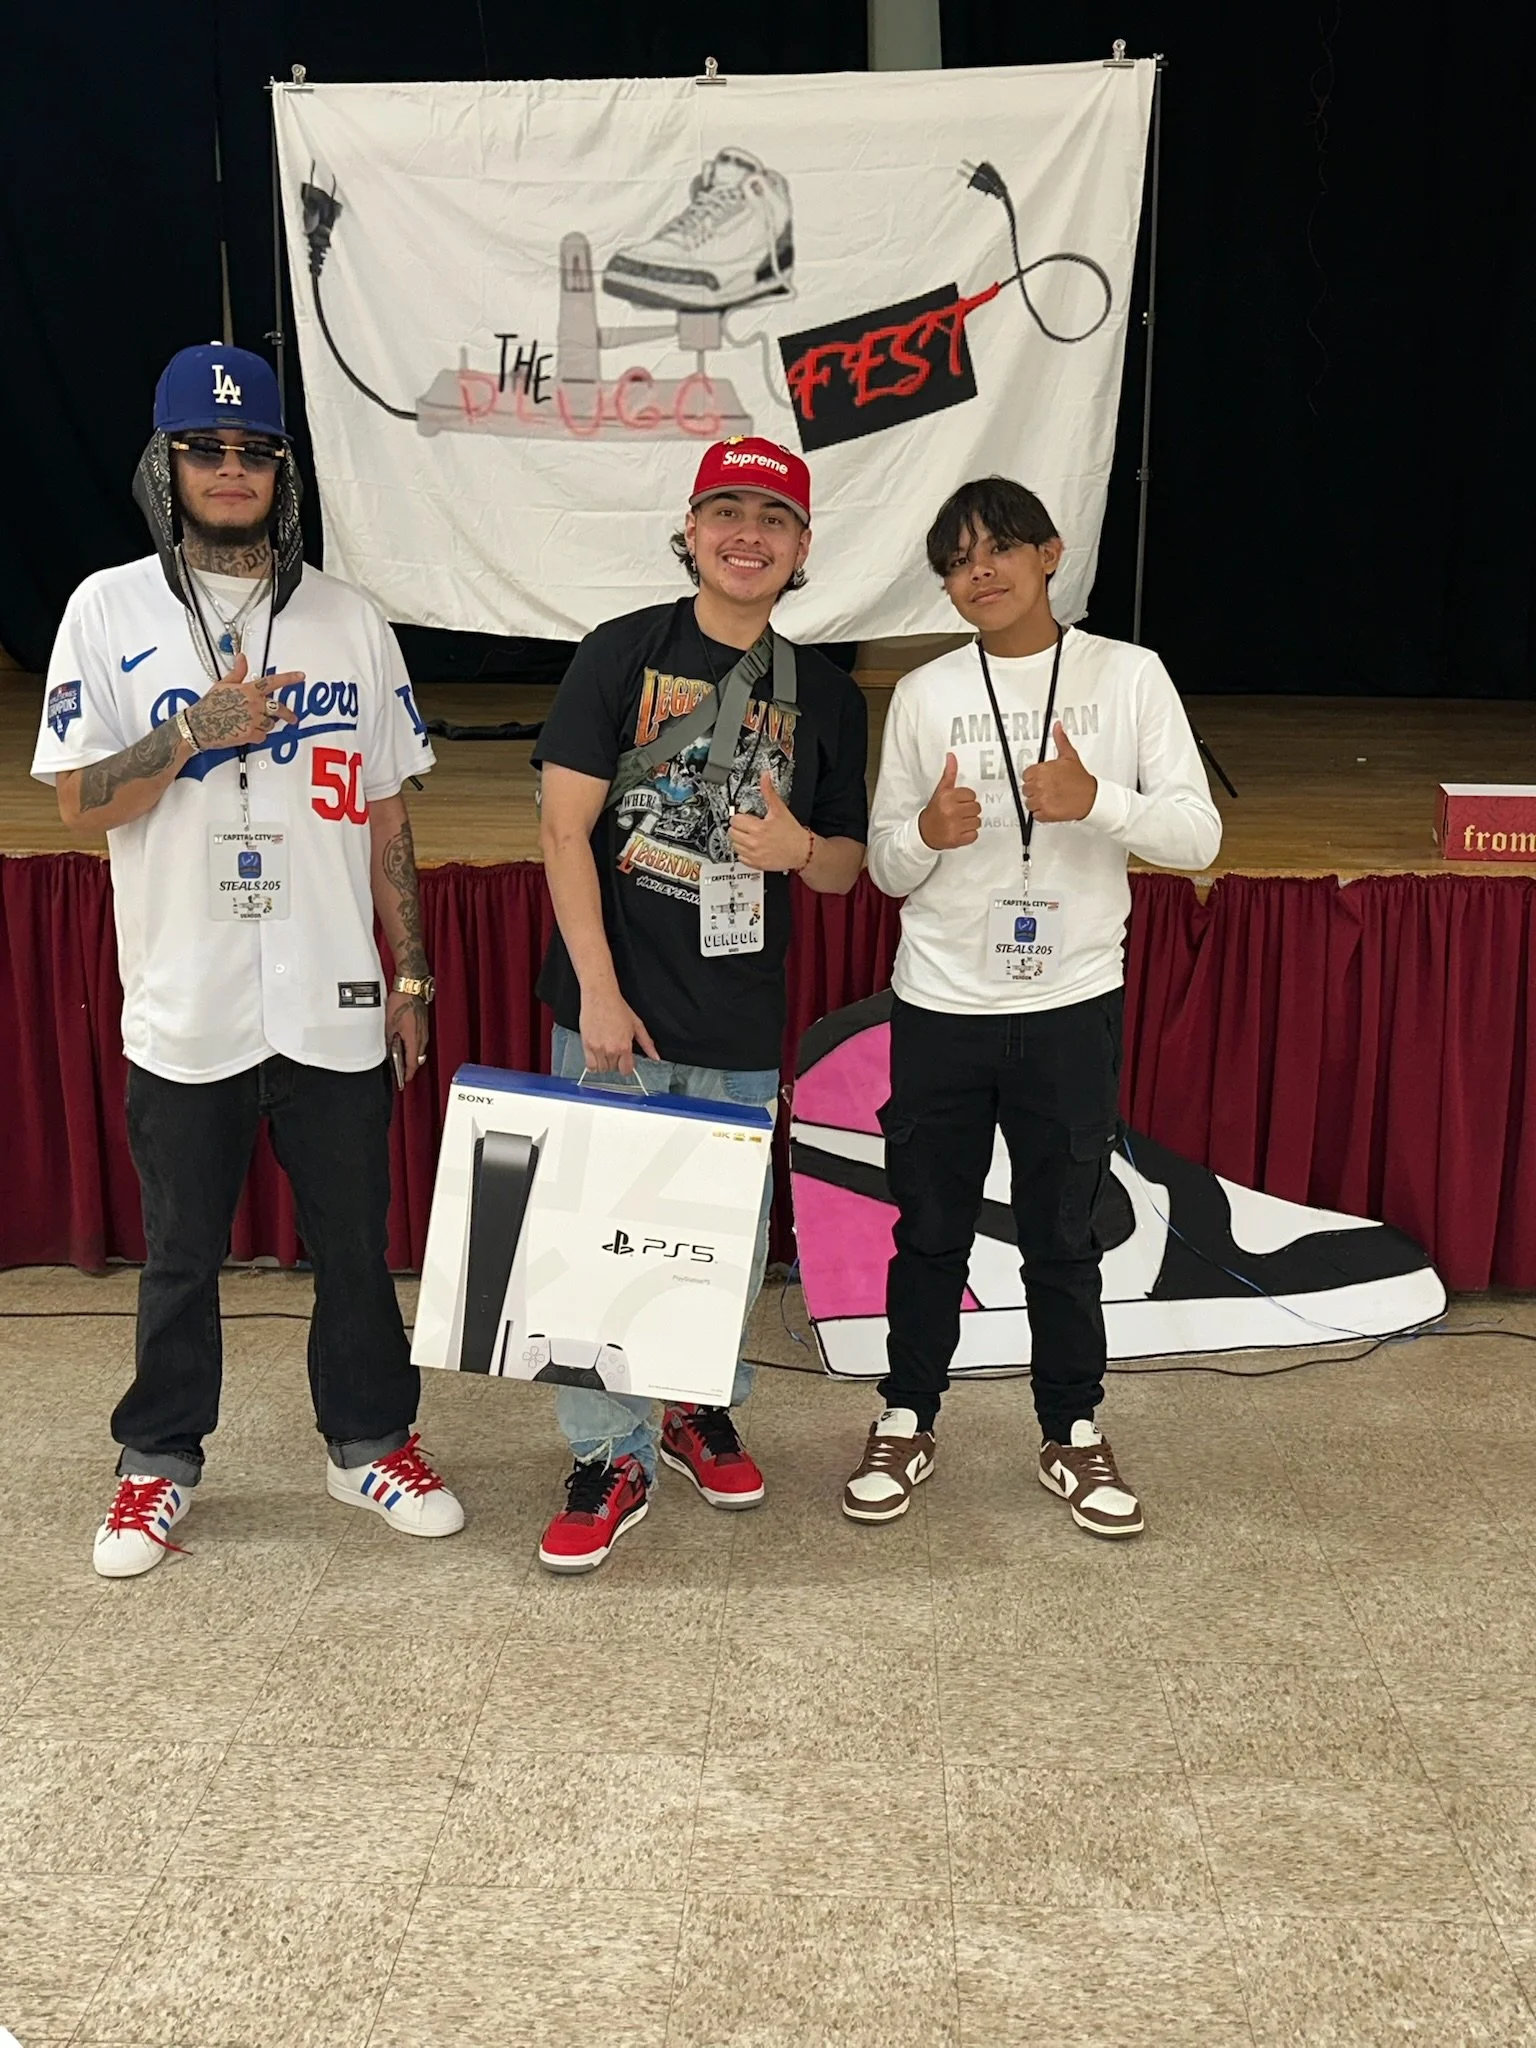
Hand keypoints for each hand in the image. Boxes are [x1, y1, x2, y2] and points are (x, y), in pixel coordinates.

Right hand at [185, 652, 301, 749]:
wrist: (198, 725)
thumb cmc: (208, 706)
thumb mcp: (222, 684)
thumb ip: (237, 672)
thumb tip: (242, 658)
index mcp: (248, 690)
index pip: (273, 682)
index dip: (289, 678)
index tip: (300, 677)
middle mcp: (253, 705)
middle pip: (279, 708)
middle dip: (288, 714)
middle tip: (292, 718)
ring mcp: (253, 720)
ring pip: (271, 723)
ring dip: (266, 724)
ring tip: (254, 723)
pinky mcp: (250, 735)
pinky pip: (262, 736)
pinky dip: (258, 736)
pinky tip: (248, 731)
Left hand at [386, 990, 428, 1082]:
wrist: (411, 989)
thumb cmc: (400, 1004)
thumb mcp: (389, 1026)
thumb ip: (390, 1041)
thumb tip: (388, 1052)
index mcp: (413, 1040)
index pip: (412, 1064)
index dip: (407, 1074)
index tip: (403, 1081)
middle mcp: (422, 1038)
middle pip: (417, 1059)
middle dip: (409, 1067)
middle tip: (401, 1073)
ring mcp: (424, 1032)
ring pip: (419, 1051)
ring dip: (412, 1057)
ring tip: (401, 1060)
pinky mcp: (423, 1026)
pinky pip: (420, 1042)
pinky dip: (413, 1048)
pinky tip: (405, 1045)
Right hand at [580, 983, 658, 1077]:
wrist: (600, 997)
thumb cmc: (617, 1008)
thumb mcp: (637, 1025)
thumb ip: (647, 1043)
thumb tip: (655, 1057)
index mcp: (625, 1046)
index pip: (627, 1070)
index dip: (627, 1067)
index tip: (625, 1062)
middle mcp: (611, 1050)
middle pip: (614, 1069)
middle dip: (616, 1063)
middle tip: (615, 1051)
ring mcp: (597, 1049)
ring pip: (602, 1069)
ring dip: (605, 1064)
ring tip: (606, 1053)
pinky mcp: (586, 1045)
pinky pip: (590, 1065)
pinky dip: (593, 1064)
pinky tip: (597, 1055)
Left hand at [729, 771, 810, 871]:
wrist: (802, 851)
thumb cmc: (792, 832)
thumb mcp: (780, 809)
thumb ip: (769, 792)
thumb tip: (765, 776)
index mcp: (758, 828)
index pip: (735, 821)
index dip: (739, 817)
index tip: (746, 817)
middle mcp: (754, 843)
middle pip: (732, 833)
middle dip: (738, 828)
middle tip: (748, 826)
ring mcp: (754, 855)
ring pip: (734, 845)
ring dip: (739, 840)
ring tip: (750, 836)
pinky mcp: (756, 864)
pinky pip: (740, 858)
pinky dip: (744, 852)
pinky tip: (752, 847)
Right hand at [918, 753, 981, 849]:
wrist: (924, 833)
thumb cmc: (934, 811)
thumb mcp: (940, 791)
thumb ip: (949, 774)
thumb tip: (951, 756)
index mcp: (947, 797)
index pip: (971, 795)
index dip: (966, 799)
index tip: (957, 802)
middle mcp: (950, 811)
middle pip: (976, 808)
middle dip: (969, 810)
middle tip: (958, 813)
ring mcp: (954, 827)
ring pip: (977, 821)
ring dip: (970, 823)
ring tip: (959, 822)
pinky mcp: (957, 840)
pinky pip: (974, 835)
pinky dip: (969, 834)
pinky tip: (959, 831)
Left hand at [1021, 723, 1097, 823]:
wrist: (1091, 798)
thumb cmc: (1080, 780)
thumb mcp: (1070, 756)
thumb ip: (1061, 740)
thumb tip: (1058, 727)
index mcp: (1042, 770)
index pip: (1026, 775)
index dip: (1035, 778)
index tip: (1043, 779)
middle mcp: (1039, 785)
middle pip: (1026, 789)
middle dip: (1036, 790)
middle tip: (1049, 789)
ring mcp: (1042, 799)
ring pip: (1029, 803)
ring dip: (1038, 802)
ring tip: (1051, 798)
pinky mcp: (1045, 813)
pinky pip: (1036, 815)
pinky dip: (1042, 813)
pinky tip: (1052, 806)